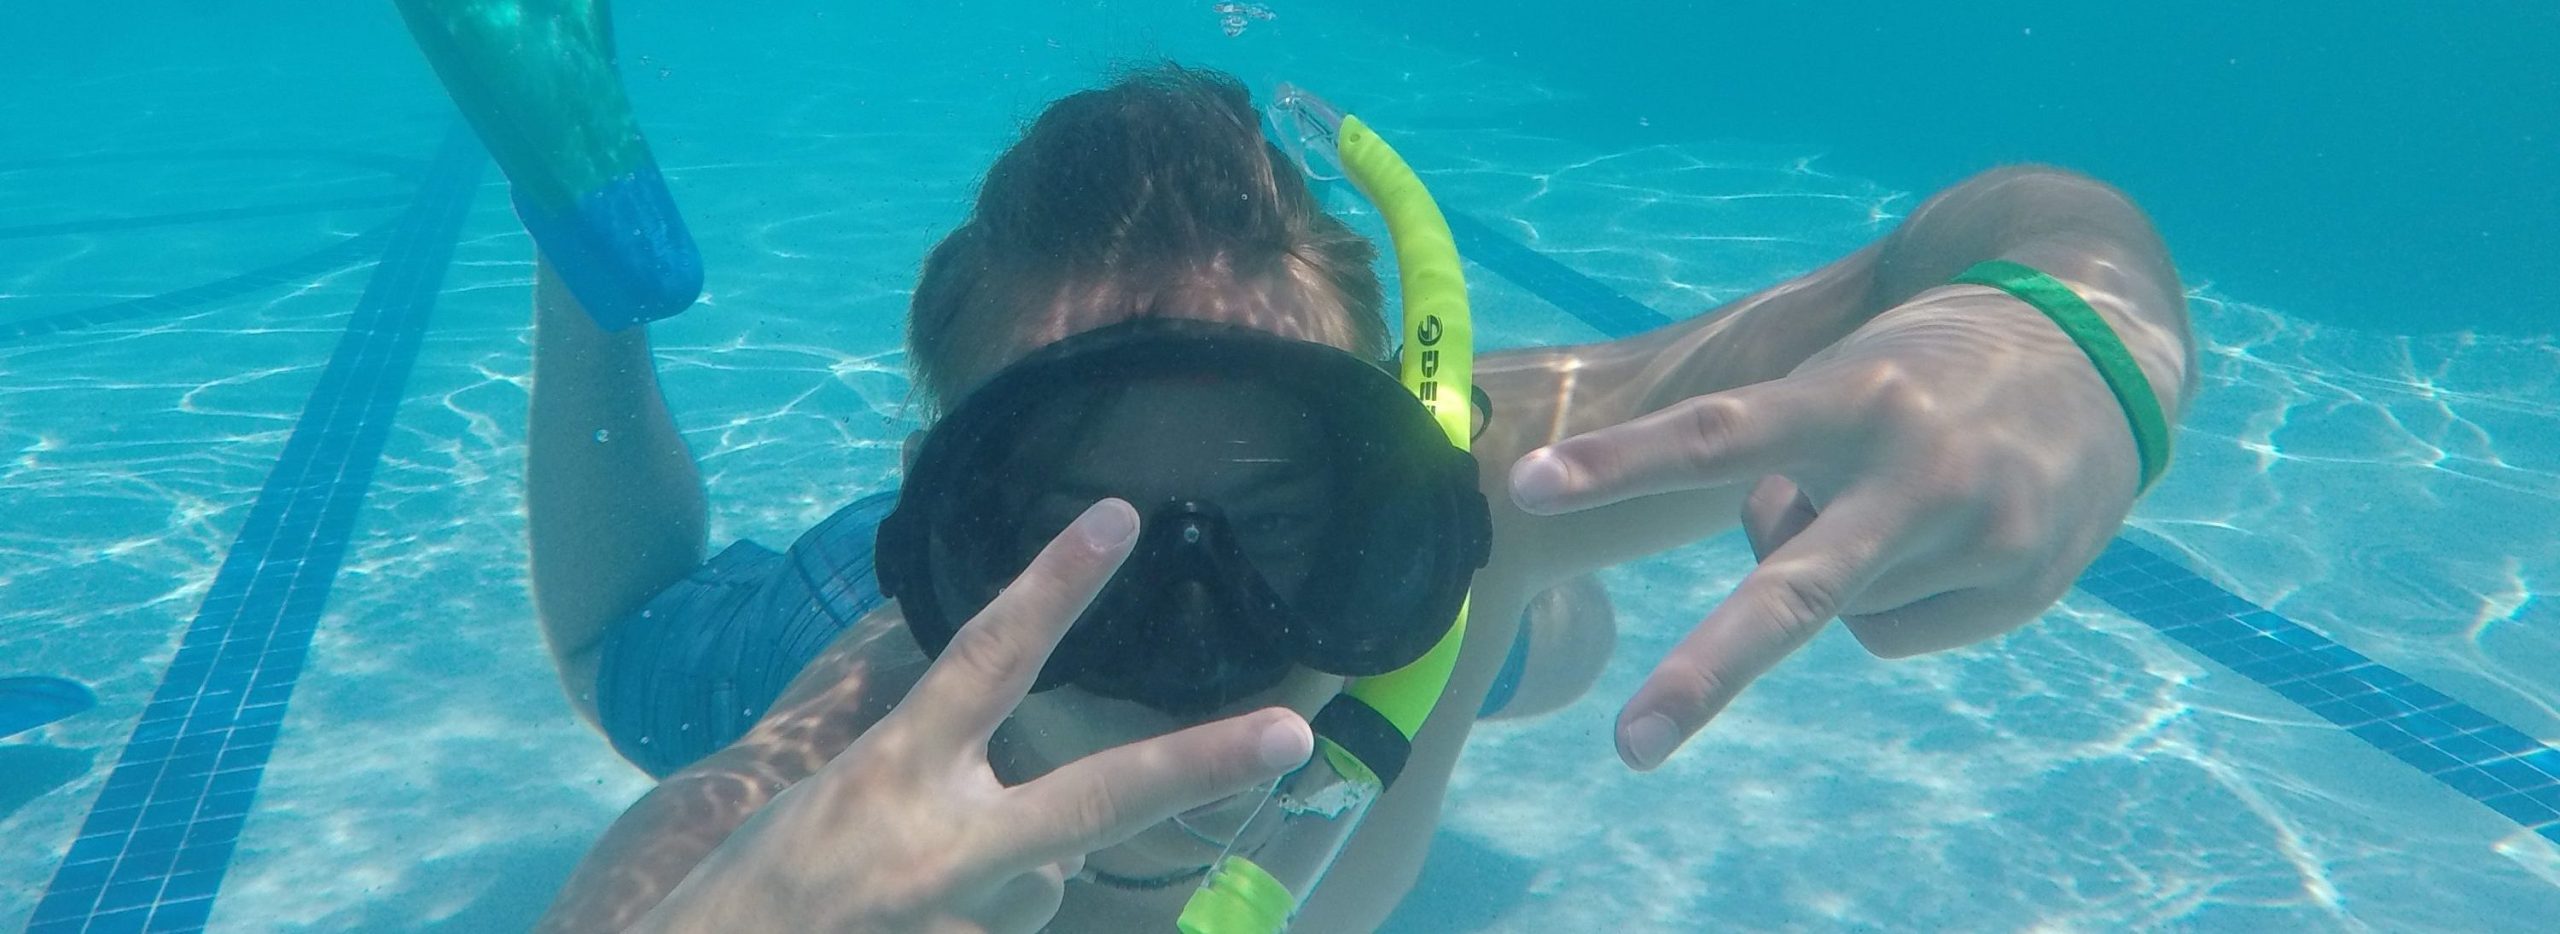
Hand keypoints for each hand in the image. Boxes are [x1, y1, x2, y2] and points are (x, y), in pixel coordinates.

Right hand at [638, 500, 1315, 932]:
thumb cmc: (751, 890)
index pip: (984, 662)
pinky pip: (1022, 928)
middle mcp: (940, 851)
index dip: (1051, 587)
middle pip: (1094, 802)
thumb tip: (974, 701)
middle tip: (1292, 733)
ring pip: (1049, 882)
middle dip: (1198, 766)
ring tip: (913, 892)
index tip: (1117, 519)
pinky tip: (919, 917)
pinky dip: (990, 915)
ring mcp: (962, 924)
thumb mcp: (820, 793)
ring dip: (1013, 877)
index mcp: (889, 775)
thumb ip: (918, 755)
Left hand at [1510, 285, 2157, 769]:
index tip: (1530, 485)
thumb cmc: (1928, 366)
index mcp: (1852, 394)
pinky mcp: (2021, 582)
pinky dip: (1898, 597)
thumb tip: (1771, 550)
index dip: (1620, 462)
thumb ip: (1788, 455)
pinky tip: (1946, 535)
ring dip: (1842, 565)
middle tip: (1632, 744)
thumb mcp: (1849, 374)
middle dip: (1705, 673)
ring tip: (1902, 491)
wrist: (2100, 344)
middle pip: (1790, 590)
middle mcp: (1913, 467)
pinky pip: (1896, 633)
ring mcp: (1976, 532)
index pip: (1716, 431)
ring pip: (1839, 612)